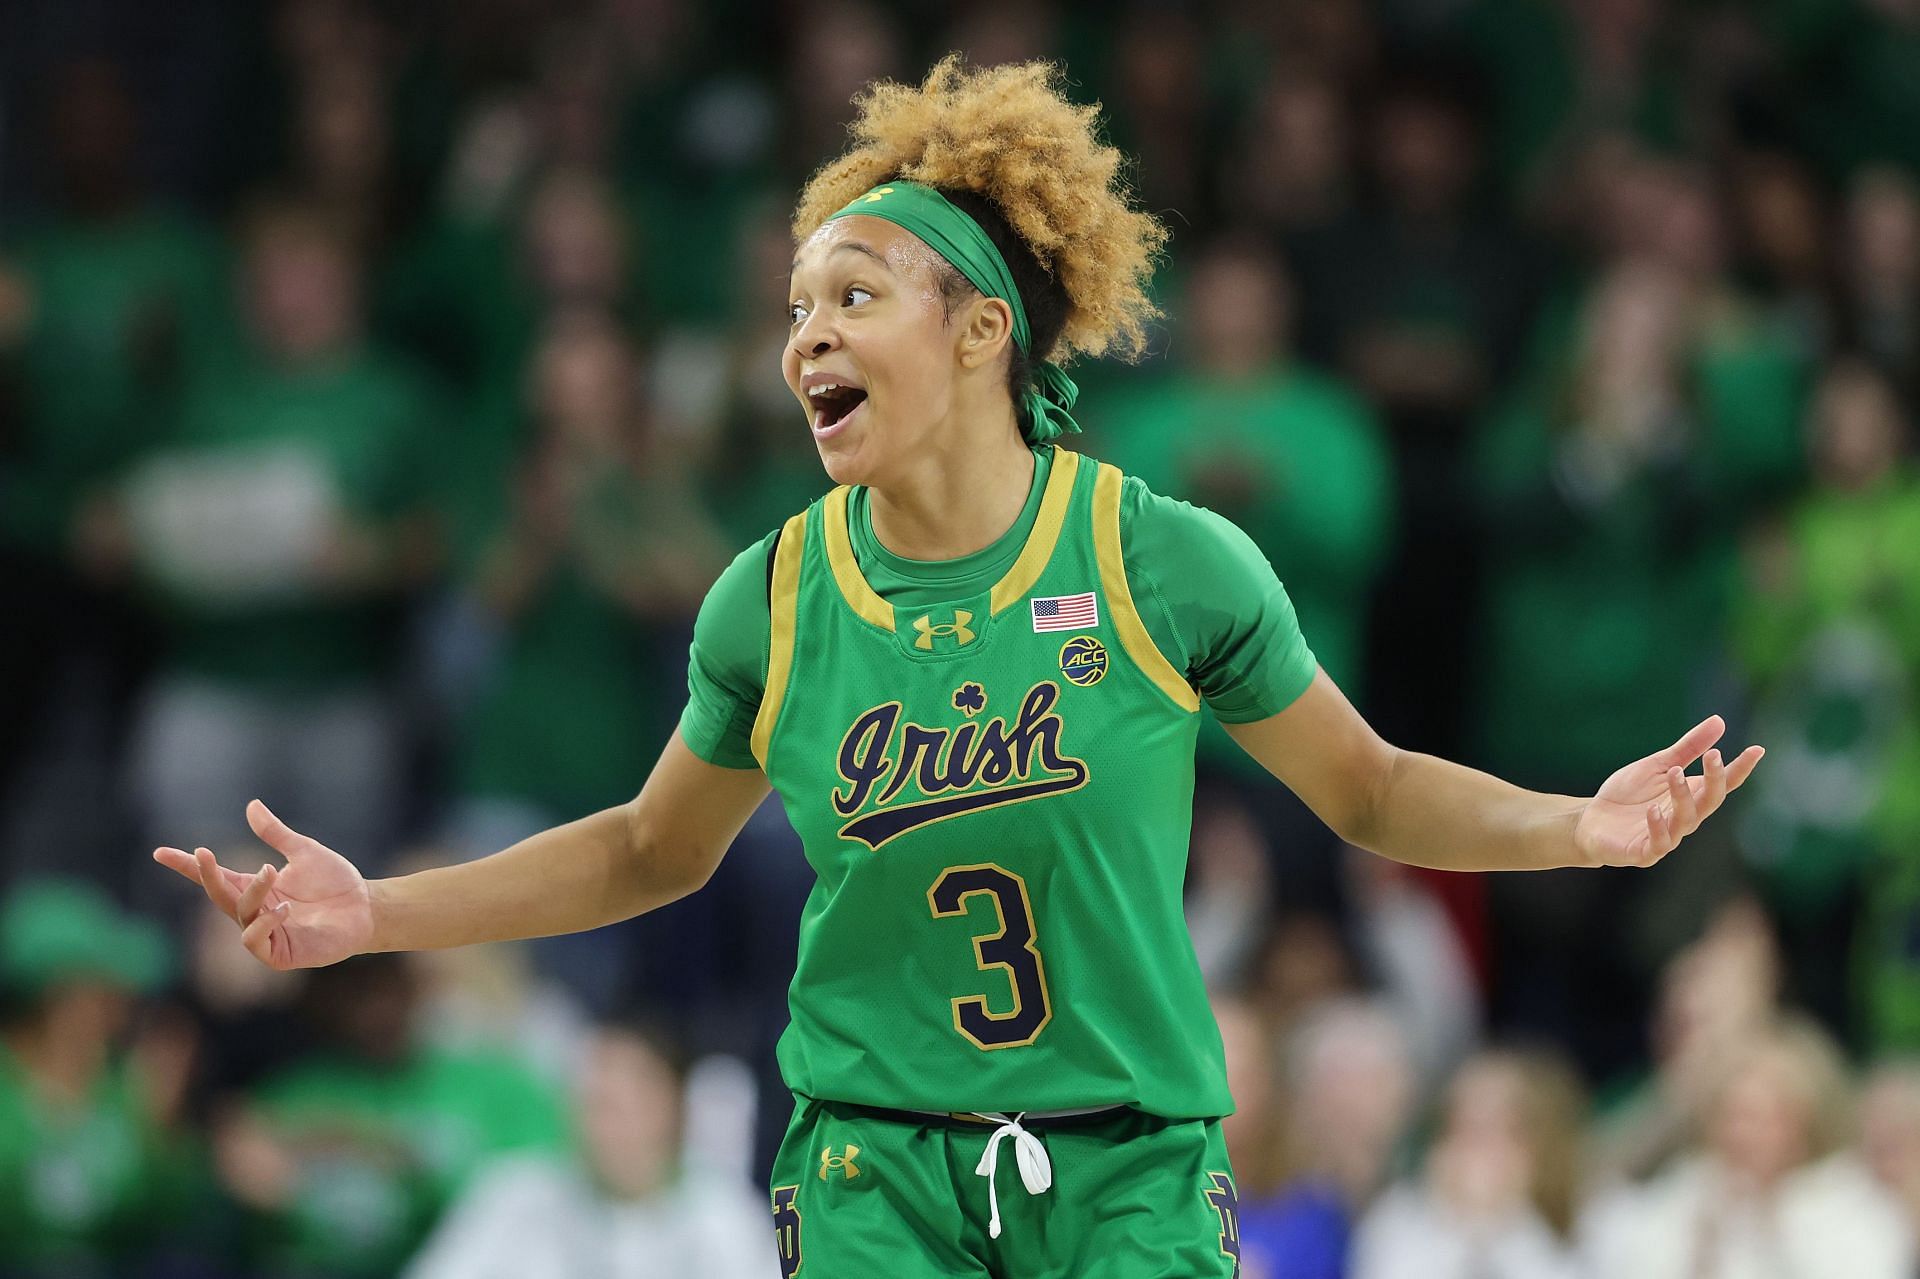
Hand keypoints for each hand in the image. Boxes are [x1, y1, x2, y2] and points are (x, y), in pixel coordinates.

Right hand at [153, 800, 373, 969]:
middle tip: (204, 854)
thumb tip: (252, 805)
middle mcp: (254, 911)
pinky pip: (257, 942)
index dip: (187, 866)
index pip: (214, 877)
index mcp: (255, 888)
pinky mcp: (280, 953)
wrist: (367, 907)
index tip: (160, 852)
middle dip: (207, 875)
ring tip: (271, 872)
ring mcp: (265, 934)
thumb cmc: (335, 882)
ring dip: (251, 893)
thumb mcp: (304, 852)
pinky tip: (283, 908)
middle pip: (219, 894)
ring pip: (239, 915)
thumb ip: (276, 833)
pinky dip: (264, 924)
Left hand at [1574, 716, 1763, 867]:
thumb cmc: (1628, 794)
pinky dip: (1658, 827)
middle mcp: (1685, 818)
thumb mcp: (1657, 765)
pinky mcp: (1644, 852)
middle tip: (1714, 756)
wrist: (1591, 820)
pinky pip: (1658, 844)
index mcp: (1691, 796)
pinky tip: (1653, 810)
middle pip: (1709, 801)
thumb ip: (1687, 748)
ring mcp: (1667, 837)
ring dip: (1682, 797)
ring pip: (1685, 821)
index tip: (1757, 749)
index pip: (1722, 783)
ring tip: (1674, 773)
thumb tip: (1720, 721)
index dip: (1740, 769)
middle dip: (1715, 780)